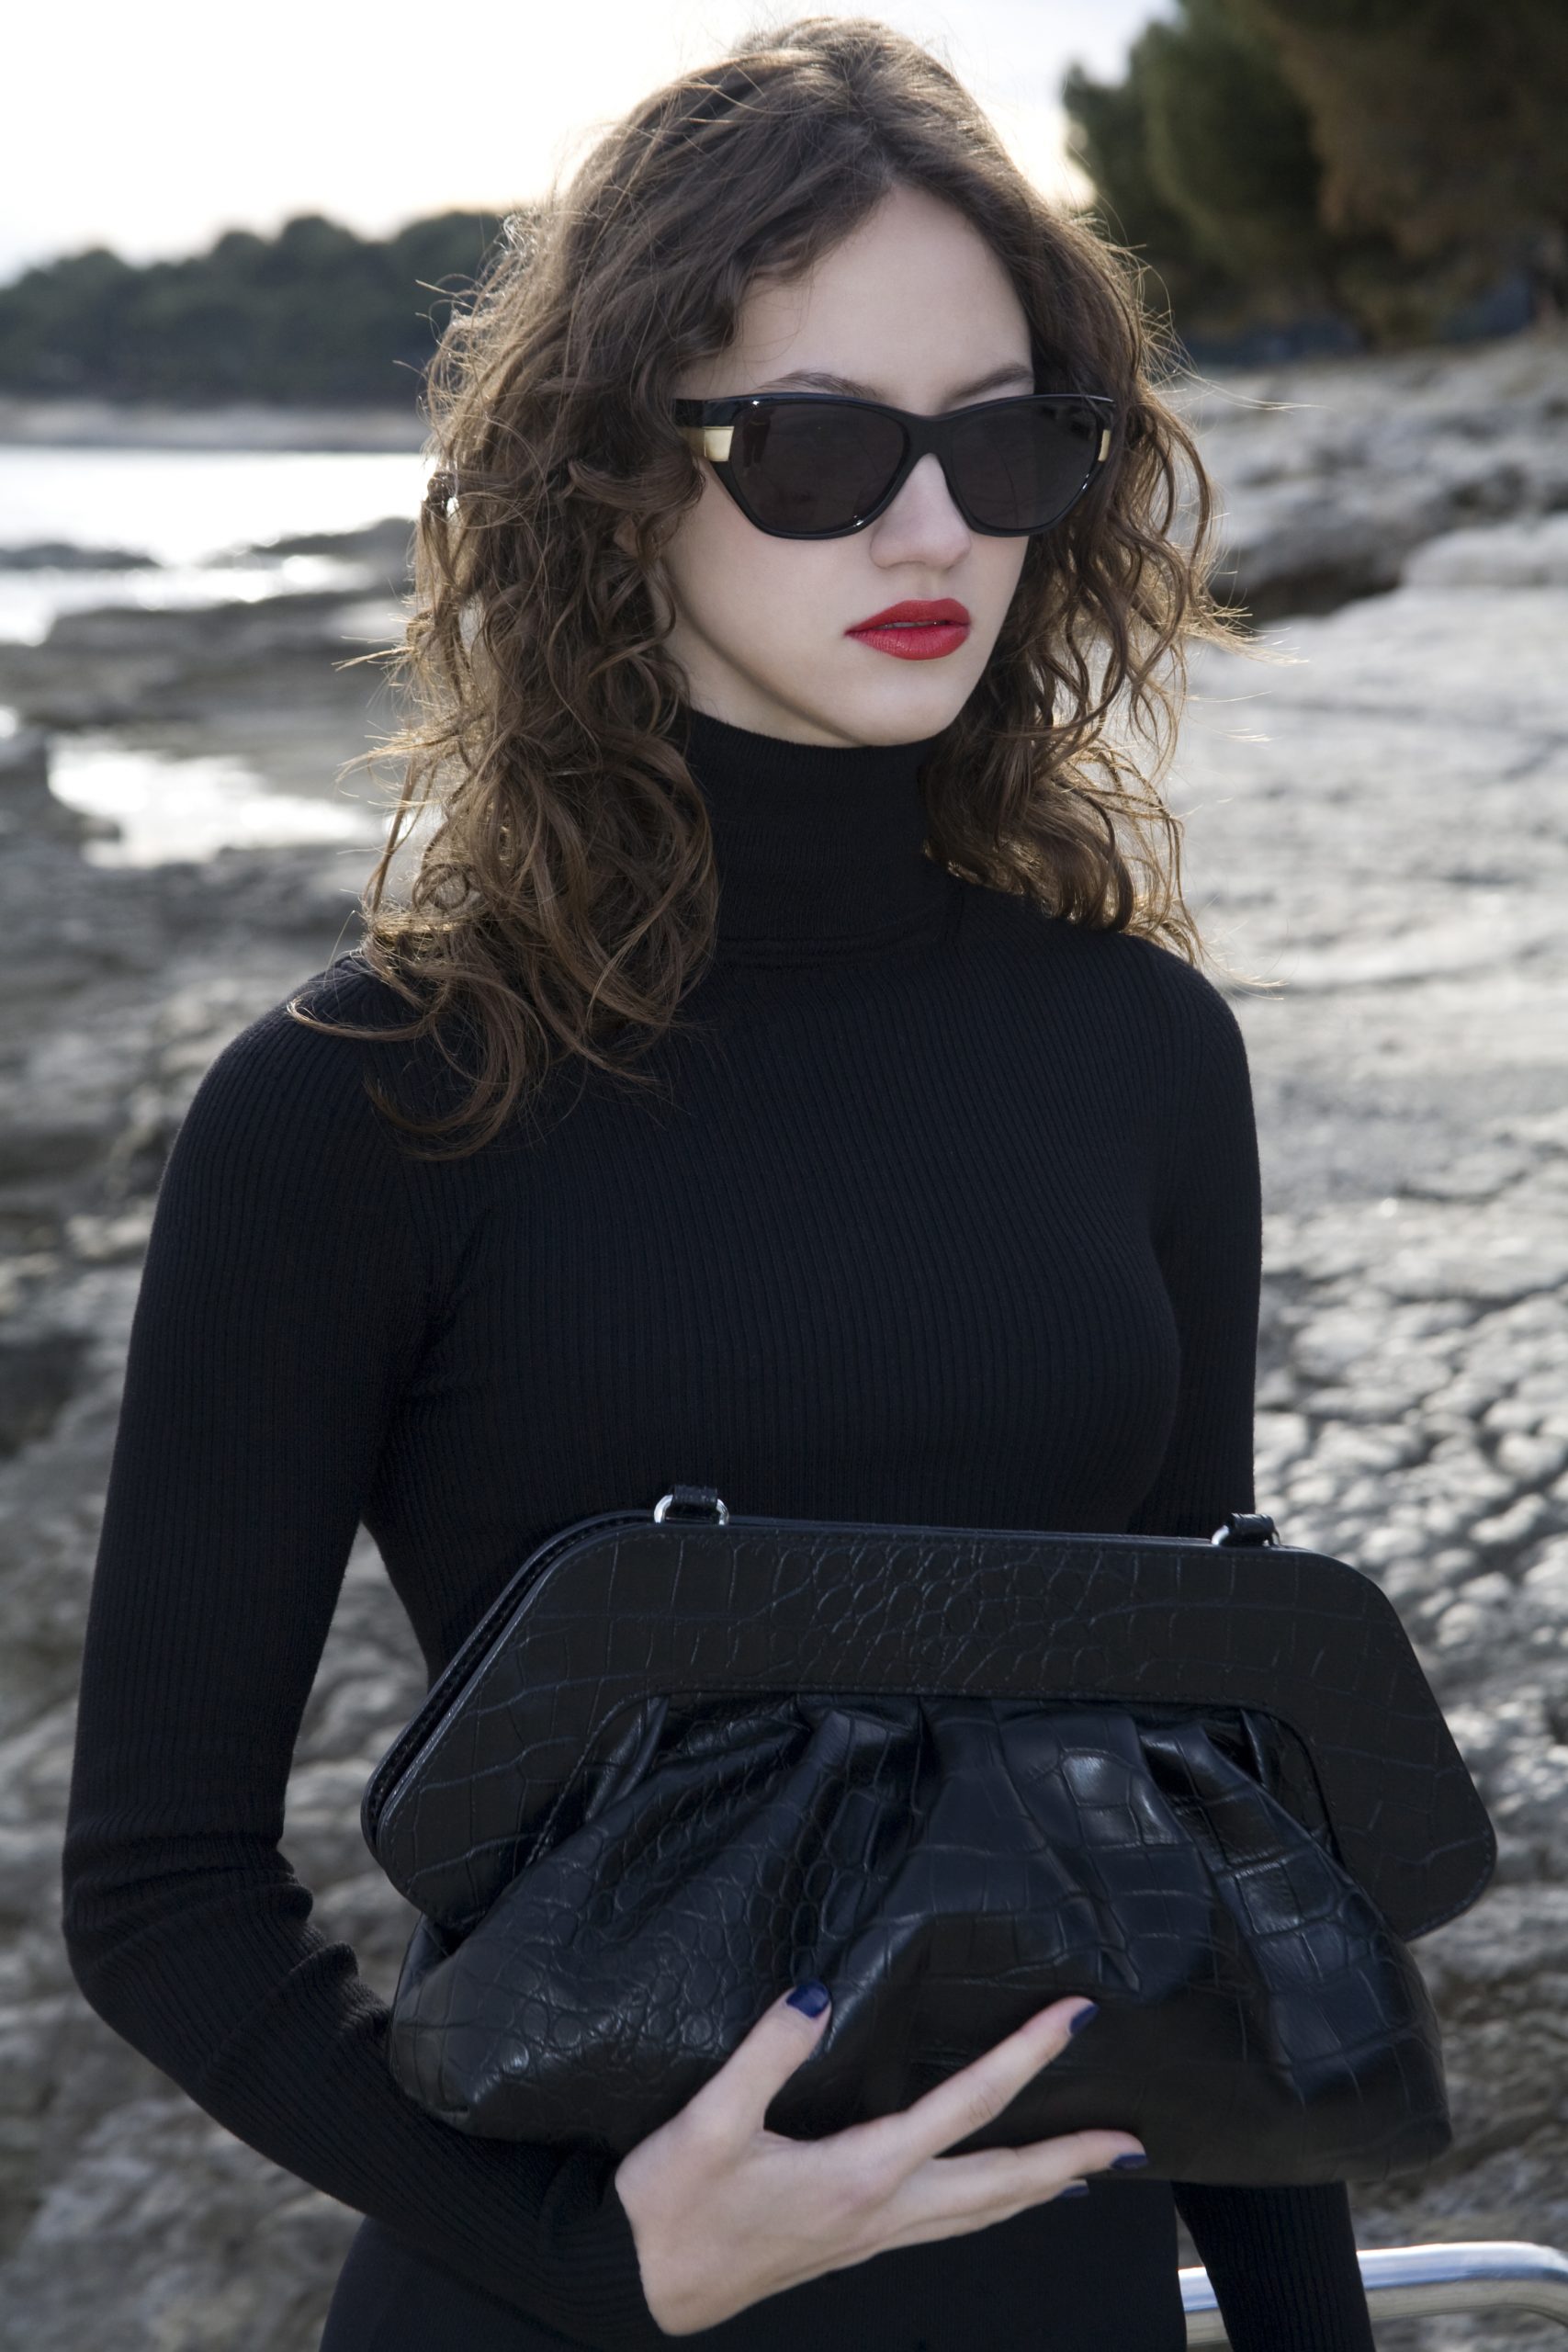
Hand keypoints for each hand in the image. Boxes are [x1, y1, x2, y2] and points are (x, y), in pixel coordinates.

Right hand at [612, 1989, 1142, 2334]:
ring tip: (1090, 2171)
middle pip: (1000, 2184)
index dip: (1023, 2058)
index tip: (1071, 2019)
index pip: (965, 2106)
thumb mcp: (708, 2122)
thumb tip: (819, 1992)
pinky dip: (992, 2208)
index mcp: (859, 2174)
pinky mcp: (852, 2245)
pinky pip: (948, 2224)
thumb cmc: (671, 2207)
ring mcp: (872, 2237)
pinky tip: (994, 2199)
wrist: (637, 2287)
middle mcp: (881, 2211)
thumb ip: (766, 2052)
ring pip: (981, 2214)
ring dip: (1041, 2190)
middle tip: (1131, 2140)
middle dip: (1071, 2160)